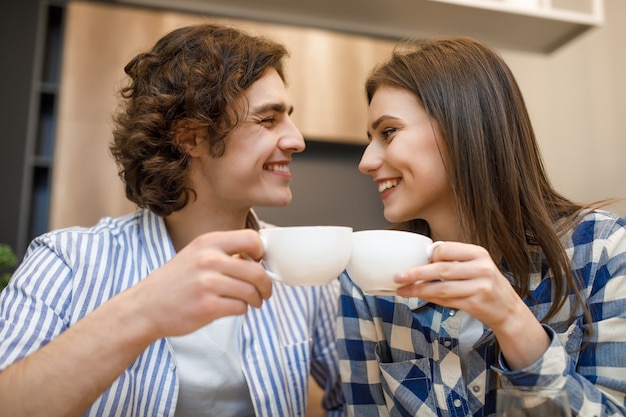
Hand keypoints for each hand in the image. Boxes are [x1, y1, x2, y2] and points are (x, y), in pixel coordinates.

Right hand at [123, 229, 272, 339]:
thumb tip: (257, 257)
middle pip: (256, 270)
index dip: (261, 252)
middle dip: (266, 284)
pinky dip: (241, 310)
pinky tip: (233, 308)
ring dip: (256, 299)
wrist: (144, 308)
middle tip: (265, 290)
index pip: (251, 239)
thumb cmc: (173, 282)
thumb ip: (223, 252)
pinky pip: (240, 307)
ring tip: (252, 301)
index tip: (259, 262)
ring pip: (251, 291)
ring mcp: (207, 283)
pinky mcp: (207, 306)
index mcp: (208, 242)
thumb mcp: (195, 254)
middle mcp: (208, 259)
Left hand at [393, 241, 525, 333]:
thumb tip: (420, 263)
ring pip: (441, 287)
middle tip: (399, 276)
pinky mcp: (476, 303)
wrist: (508, 310)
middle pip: (441, 269)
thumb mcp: (475, 267)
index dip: (429, 256)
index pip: (446, 249)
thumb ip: (453, 263)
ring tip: (403, 290)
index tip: (417, 262)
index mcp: (478, 253)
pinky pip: (447, 301)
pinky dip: (430, 299)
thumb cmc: (487, 285)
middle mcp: (481, 268)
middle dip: (416, 273)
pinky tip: (419, 298)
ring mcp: (480, 287)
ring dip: (418, 290)